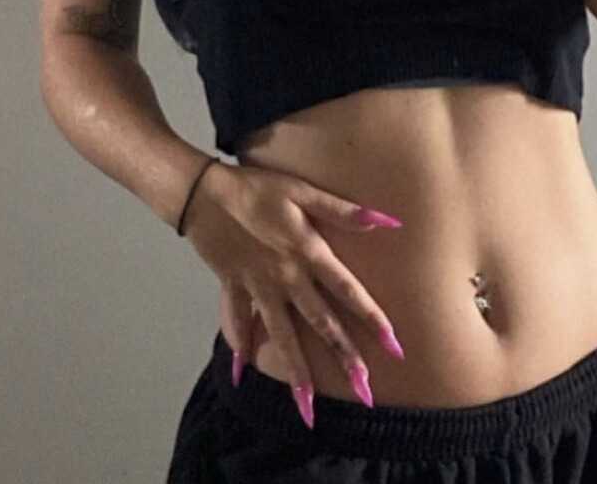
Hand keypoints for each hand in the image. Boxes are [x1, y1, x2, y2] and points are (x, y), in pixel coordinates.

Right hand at [181, 160, 405, 423]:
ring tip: (308, 408)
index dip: (372, 317)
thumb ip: (343, 211)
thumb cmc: (258, 187)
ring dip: (296, 373)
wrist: (202, 193)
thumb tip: (388, 221)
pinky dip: (241, 345)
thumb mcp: (303, 191)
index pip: (347, 291)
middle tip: (364, 392)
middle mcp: (286, 279)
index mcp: (307, 254)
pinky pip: (238, 323)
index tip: (394, 345)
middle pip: (319, 323)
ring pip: (281, 337)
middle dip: (343, 358)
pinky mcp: (233, 288)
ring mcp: (258, 288)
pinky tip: (242, 371)